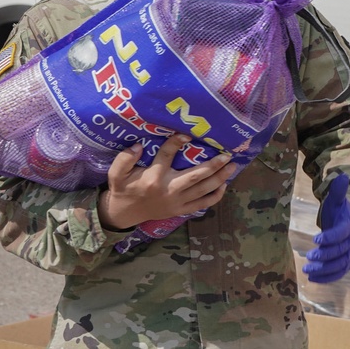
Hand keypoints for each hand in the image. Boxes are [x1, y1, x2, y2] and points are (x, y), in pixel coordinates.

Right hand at [98, 134, 236, 230]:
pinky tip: (224, 185)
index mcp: (153, 177)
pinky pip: (202, 204)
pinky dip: (215, 196)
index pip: (167, 155)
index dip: (176, 143)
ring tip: (232, 166)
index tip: (188, 134)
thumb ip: (124, 158)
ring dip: (220, 178)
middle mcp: (168, 189)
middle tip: (227, 155)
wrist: (124, 213)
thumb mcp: (117, 173)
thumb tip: (137, 146)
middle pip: (195, 176)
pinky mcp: (181, 210)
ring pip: (203, 189)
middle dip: (213, 165)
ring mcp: (177, 201)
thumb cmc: (123, 189)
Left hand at [303, 173, 349, 282]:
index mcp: (348, 226)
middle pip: (340, 251)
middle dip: (324, 255)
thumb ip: (337, 192)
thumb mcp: (336, 201)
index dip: (330, 237)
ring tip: (307, 271)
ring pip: (339, 265)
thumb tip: (342, 177)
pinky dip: (328, 278)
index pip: (341, 233)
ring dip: (324, 269)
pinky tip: (313, 280)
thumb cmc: (338, 212)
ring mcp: (349, 254)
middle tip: (309, 257)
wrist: (349, 223)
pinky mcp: (345, 263)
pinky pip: (339, 272)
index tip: (315, 239)